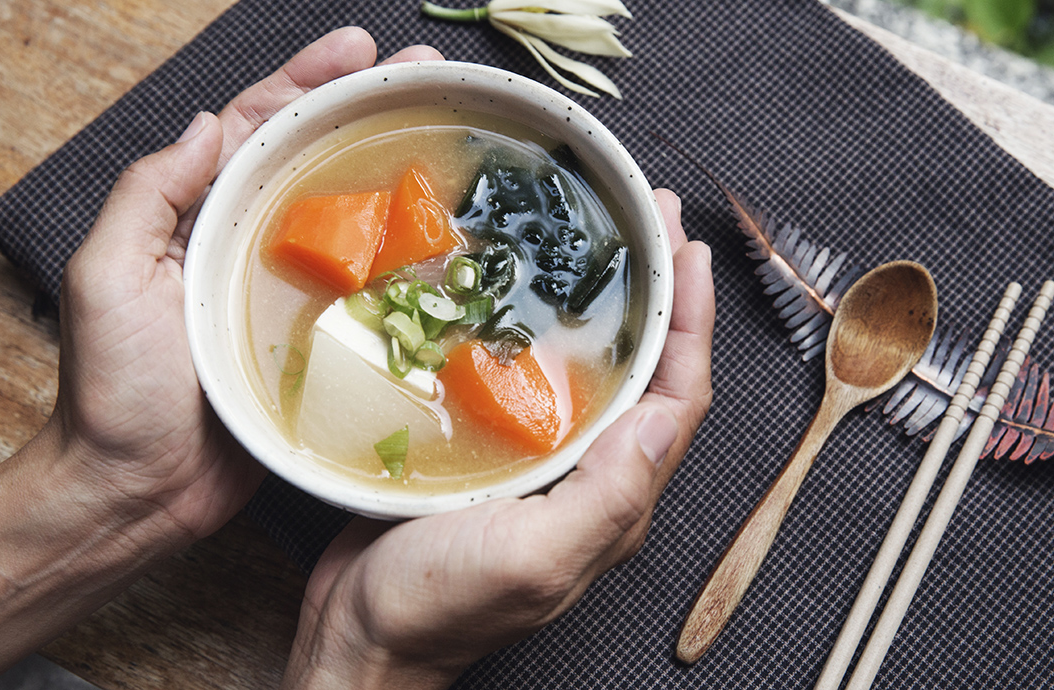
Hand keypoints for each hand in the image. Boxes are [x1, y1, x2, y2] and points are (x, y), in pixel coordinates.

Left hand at [54, 30, 443, 542]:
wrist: (143, 489)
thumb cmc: (117, 389)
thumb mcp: (107, 277)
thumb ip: (151, 196)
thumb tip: (210, 123)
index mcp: (202, 217)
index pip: (260, 128)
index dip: (308, 81)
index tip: (361, 49)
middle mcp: (252, 243)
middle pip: (318, 157)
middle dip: (369, 108)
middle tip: (428, 74)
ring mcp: (293, 292)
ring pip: (352, 215)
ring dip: (398, 170)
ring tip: (448, 134)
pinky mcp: (325, 342)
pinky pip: (372, 287)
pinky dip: (407, 259)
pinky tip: (444, 242)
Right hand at [281, 190, 714, 689]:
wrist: (361, 642)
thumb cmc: (437, 609)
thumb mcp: (530, 557)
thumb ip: (605, 497)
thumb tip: (660, 419)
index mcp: (614, 499)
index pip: (677, 398)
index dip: (692, 323)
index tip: (690, 250)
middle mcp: (592, 479)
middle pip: (647, 373)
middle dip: (660, 296)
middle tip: (653, 221)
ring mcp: (545, 467)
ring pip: (596, 372)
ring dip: (608, 305)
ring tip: (602, 240)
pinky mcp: (496, 458)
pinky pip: (535, 383)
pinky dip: (542, 331)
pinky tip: (521, 295)